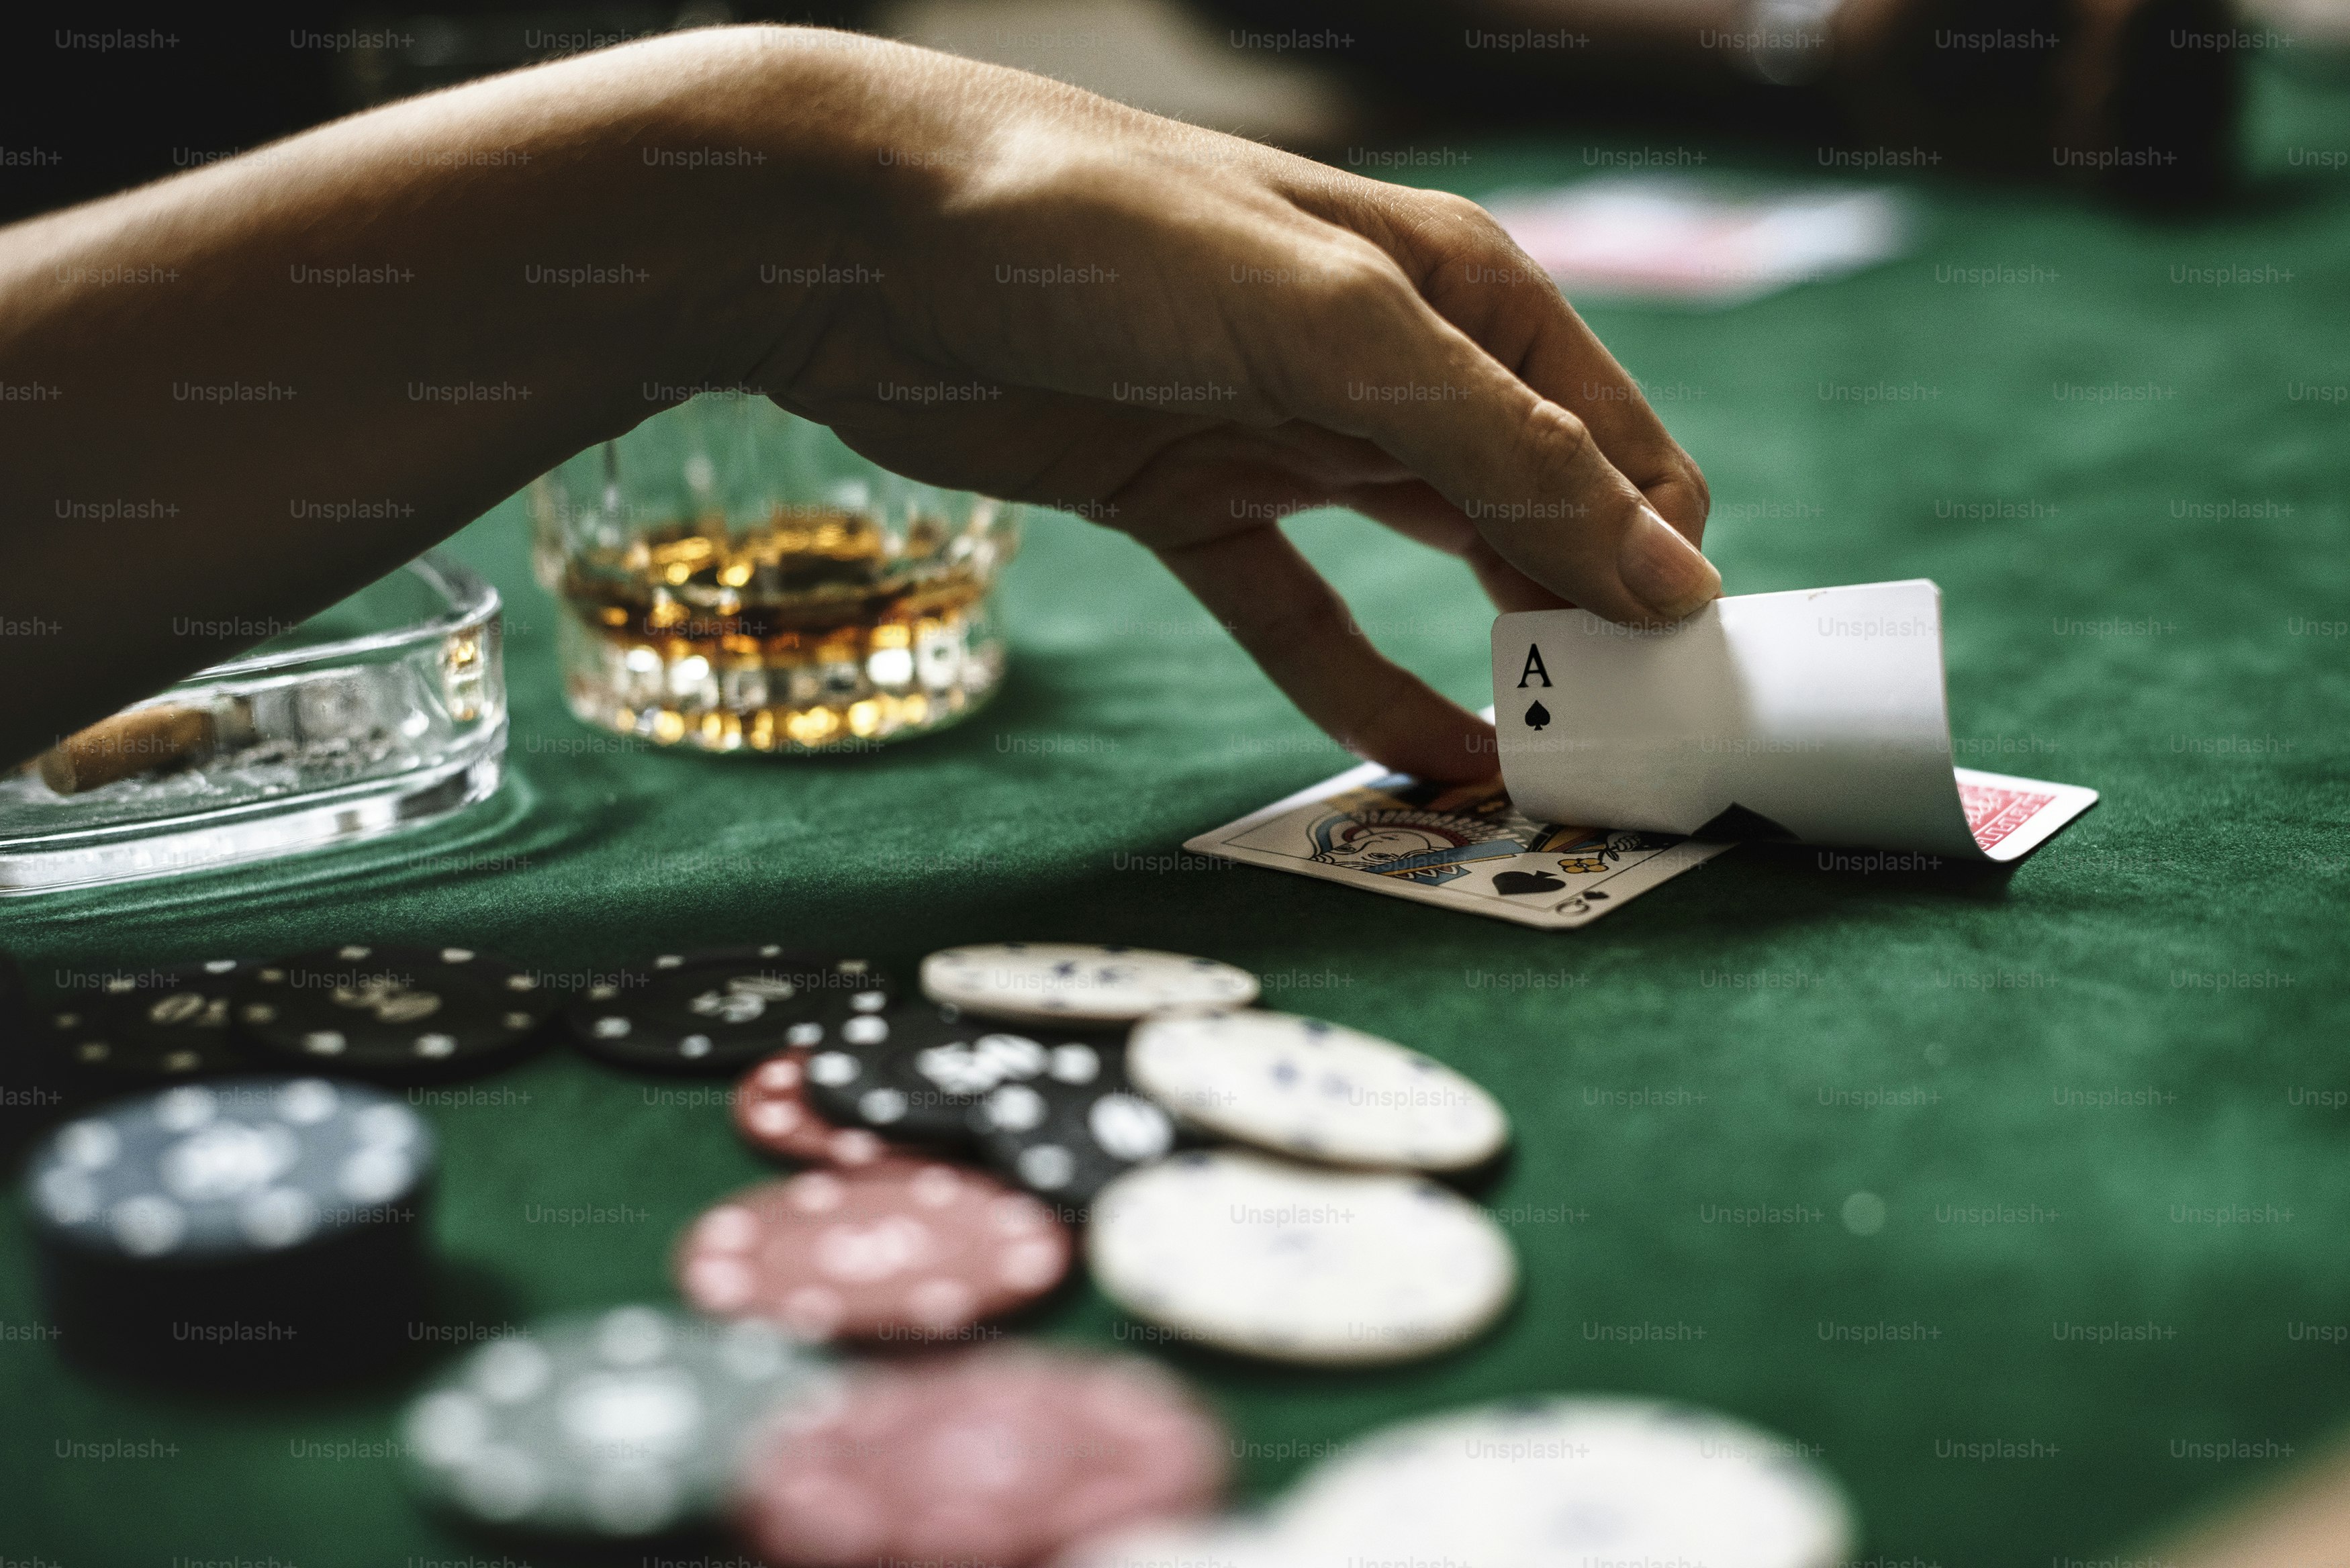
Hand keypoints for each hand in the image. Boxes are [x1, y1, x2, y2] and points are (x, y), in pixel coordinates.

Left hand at [742, 36, 1716, 780]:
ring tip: (1548, 769)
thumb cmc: (1104, 233)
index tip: (1671, 686)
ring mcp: (1285, 431)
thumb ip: (1499, 448)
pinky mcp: (1189, 497)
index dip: (1653, 558)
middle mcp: (1385, 357)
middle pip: (1531, 506)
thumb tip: (1664, 572)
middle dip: (1582, 616)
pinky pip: (1301, 613)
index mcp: (1453, 286)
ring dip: (1490, 656)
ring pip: (1429, 560)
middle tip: (1615, 749)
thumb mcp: (1330, 326)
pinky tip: (1428, 760)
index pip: (1609, 440)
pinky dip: (1362, 686)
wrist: (863, 241)